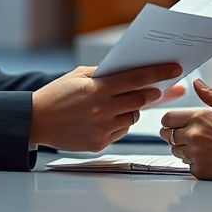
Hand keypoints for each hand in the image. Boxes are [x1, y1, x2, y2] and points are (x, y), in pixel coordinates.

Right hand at [30, 63, 182, 150]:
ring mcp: (102, 128)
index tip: (176, 69)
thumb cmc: (57, 95)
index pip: (136, 78)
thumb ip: (105, 73)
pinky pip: (122, 130)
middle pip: (141, 99)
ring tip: (118, 104)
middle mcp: (101, 108)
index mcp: (97, 88)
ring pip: (133, 116)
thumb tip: (133, 71)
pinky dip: (120, 123)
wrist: (35, 121)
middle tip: (159, 88)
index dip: (159, 73)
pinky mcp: (100, 143)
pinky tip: (106, 118)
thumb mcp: (78, 75)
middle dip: (153, 93)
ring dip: (133, 109)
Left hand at [160, 79, 211, 180]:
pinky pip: (187, 164)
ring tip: (200, 145)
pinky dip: (194, 161)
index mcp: (200, 117)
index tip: (174, 123)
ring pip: (175, 150)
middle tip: (186, 135)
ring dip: (182, 148)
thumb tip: (196, 83)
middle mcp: (194, 135)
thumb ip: (211, 95)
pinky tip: (208, 157)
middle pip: (168, 135)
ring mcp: (196, 154)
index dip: (169, 121)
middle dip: (174, 134)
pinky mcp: (200, 170)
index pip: (167, 118)